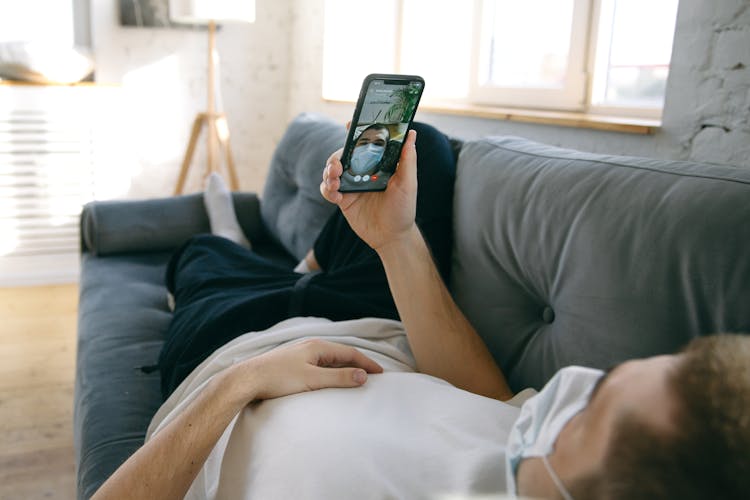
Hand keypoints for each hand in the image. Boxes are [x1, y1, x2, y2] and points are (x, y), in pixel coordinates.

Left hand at [232, 339, 382, 401]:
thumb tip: (363, 375)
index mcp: (318, 346)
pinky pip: (319, 364)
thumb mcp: (312, 379)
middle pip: (341, 354)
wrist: (247, 379)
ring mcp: (300, 353)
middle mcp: (310, 346)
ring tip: (356, 378)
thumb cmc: (278, 378)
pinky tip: (330, 379)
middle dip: (358, 364)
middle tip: (372, 376)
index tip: (381, 373)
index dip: (367, 363)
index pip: (350, 352)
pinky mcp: (292, 362)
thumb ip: (339, 377)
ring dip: (344, 367)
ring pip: (330, 359)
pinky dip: (331, 370)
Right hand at [320, 129, 418, 251]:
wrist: (392, 237)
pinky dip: (327, 189)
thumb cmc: (403, 209)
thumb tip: (412, 134)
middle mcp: (361, 172)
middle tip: (337, 165)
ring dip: (328, 172)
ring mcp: (350, 185)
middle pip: (342, 156)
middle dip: (335, 157)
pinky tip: (335, 194)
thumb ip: (407, 159)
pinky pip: (327, 190)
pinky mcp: (343, 200)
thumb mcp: (408, 183)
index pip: (363, 144)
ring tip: (334, 179)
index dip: (354, 132)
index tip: (349, 125)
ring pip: (331, 171)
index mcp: (376, 164)